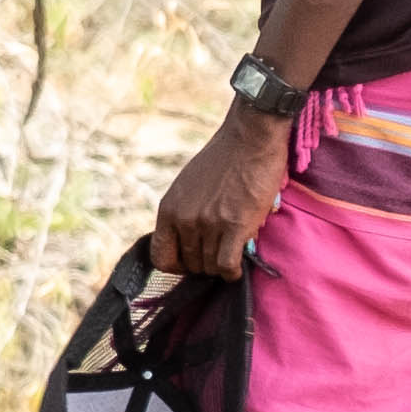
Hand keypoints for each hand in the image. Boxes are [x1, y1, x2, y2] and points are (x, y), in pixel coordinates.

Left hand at [149, 105, 289, 279]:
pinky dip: (232, 272)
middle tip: (219, 253)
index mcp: (169, 208)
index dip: (176, 267)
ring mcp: (209, 223)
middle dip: (205, 264)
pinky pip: (227, 265)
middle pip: (190, 264)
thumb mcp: (188, 186)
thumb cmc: (224, 160)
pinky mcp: (235, 225)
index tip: (190, 263)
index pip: (160, 257)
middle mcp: (184, 218)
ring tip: (232, 253)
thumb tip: (187, 242)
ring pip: (210, 267)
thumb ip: (183, 212)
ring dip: (221, 266)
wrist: (249, 139)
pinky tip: (238, 267)